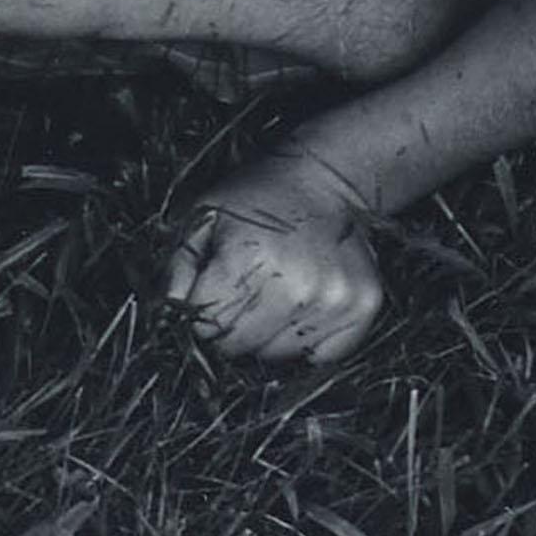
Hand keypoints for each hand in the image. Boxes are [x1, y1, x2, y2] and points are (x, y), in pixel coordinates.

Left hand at [164, 157, 381, 365]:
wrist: (323, 179)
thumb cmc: (255, 200)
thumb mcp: (202, 218)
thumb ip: (178, 270)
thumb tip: (171, 315)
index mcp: (251, 260)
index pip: (209, 328)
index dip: (202, 313)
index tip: (212, 292)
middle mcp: (298, 285)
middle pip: (243, 348)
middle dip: (232, 330)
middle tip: (242, 294)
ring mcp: (336, 299)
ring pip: (280, 356)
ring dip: (269, 336)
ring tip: (275, 294)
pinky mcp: (364, 306)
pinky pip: (323, 356)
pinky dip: (308, 342)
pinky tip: (303, 306)